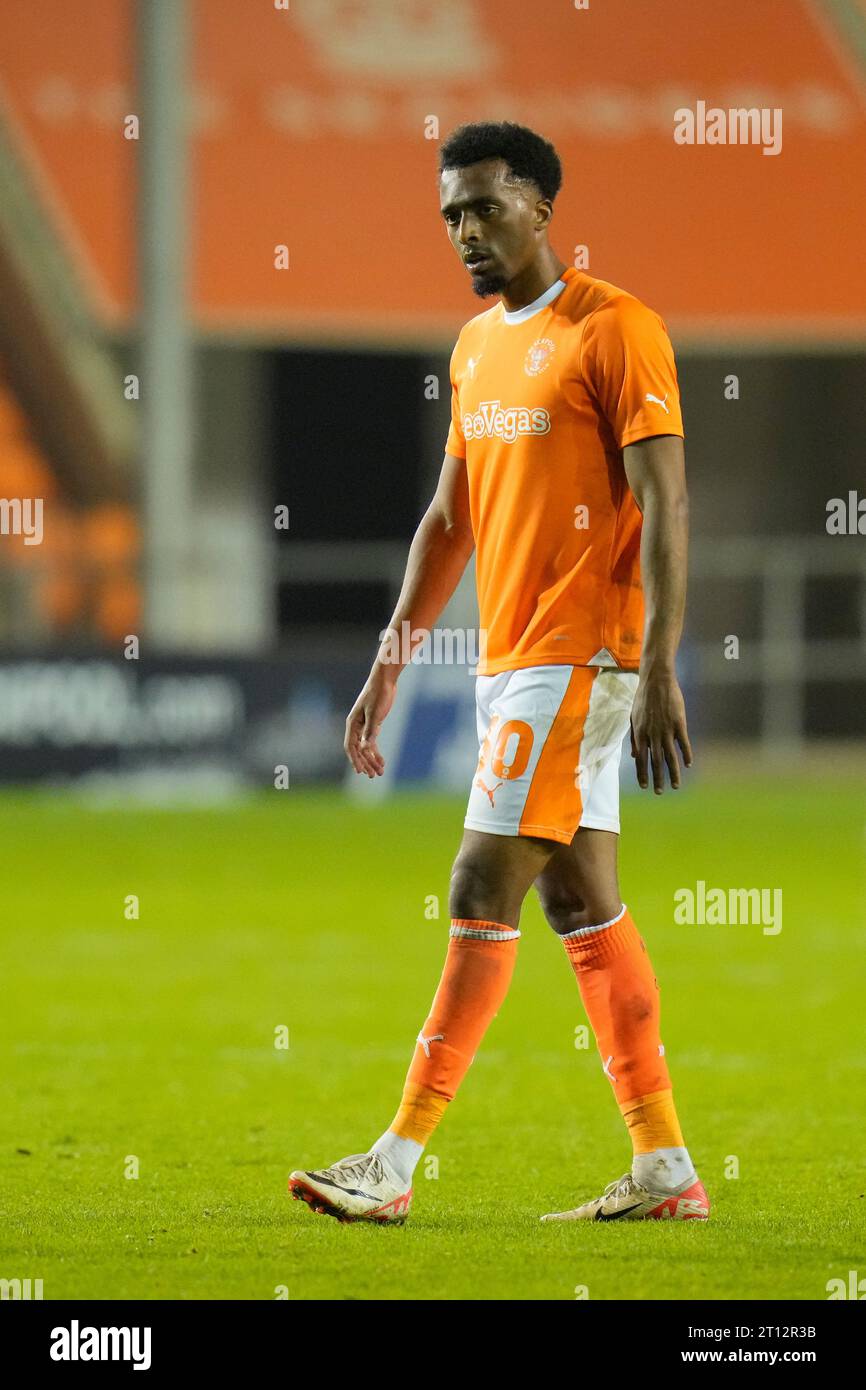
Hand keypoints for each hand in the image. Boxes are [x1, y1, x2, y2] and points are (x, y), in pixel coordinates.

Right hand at [344, 668, 396, 777]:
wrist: (385, 679)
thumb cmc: (378, 694)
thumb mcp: (375, 714)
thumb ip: (370, 732)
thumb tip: (364, 748)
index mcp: (352, 723)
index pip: (350, 746)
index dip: (354, 760)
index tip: (360, 772)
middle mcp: (356, 726)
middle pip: (358, 750)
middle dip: (365, 763)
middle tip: (373, 776)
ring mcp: (364, 725)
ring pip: (365, 748)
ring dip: (372, 760)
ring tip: (379, 772)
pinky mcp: (373, 723)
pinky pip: (372, 742)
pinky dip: (376, 752)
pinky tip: (382, 761)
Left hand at [630, 669, 692, 792]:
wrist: (657, 680)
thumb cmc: (643, 699)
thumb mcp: (633, 718)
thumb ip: (635, 738)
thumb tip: (634, 755)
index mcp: (640, 733)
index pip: (641, 759)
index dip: (642, 773)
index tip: (644, 786)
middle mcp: (653, 734)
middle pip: (655, 761)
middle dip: (657, 778)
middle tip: (659, 792)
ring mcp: (666, 729)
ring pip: (670, 756)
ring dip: (673, 772)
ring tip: (675, 785)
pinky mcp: (679, 723)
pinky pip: (683, 743)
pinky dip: (686, 754)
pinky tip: (688, 765)